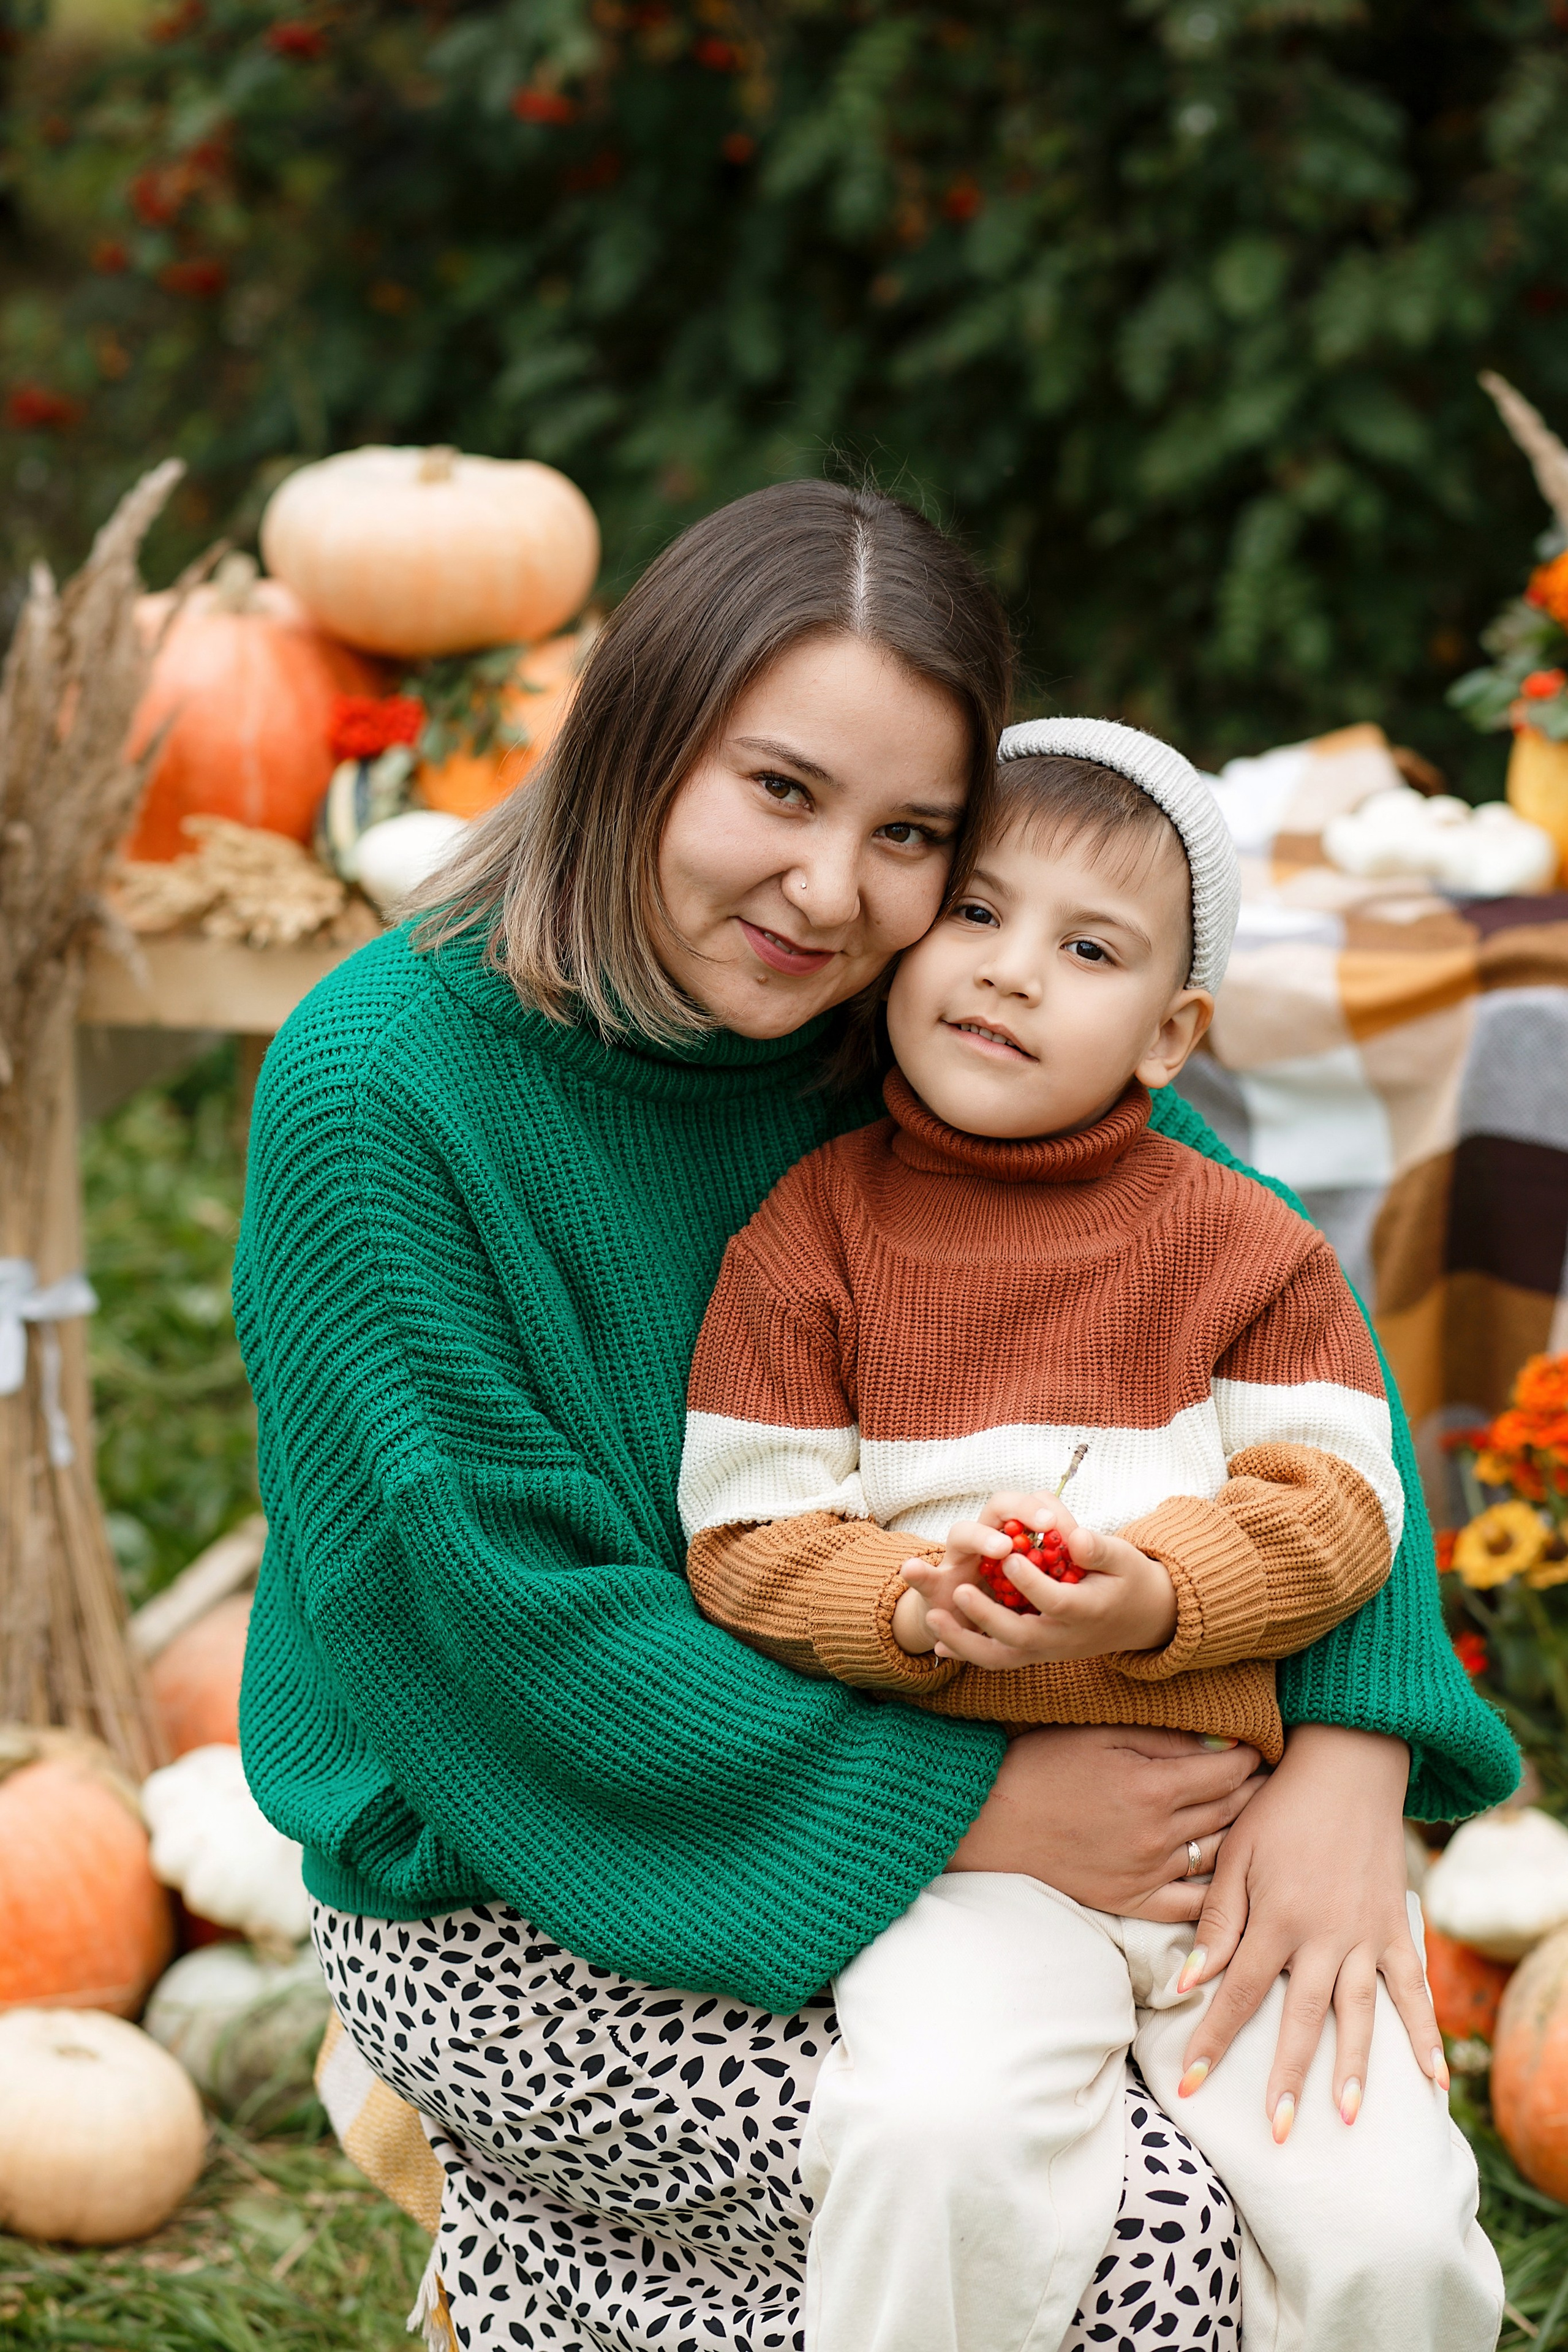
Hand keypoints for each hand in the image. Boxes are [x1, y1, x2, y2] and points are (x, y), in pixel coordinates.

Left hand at [896, 1489, 1176, 1664]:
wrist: (1139, 1619)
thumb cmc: (1127, 1578)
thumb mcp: (1123, 1557)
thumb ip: (1098, 1548)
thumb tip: (1074, 1537)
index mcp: (1088, 1611)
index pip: (1056, 1602)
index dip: (1032, 1582)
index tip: (1009, 1558)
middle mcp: (1065, 1637)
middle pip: (1022, 1636)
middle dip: (988, 1616)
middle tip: (960, 1591)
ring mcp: (1047, 1650)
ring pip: (1002, 1657)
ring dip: (965, 1642)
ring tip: (933, 1618)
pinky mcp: (1035, 1653)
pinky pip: (998, 1660)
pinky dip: (968, 1654)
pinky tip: (939, 1644)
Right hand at [947, 1723, 1264, 1917]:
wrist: (991, 1820)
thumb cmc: (1042, 1764)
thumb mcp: (1100, 1734)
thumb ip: (1163, 1739)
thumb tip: (1221, 1742)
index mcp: (1152, 1786)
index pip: (1228, 1771)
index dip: (1253, 1756)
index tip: (1263, 1746)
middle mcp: (1157, 1835)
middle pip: (1231, 1811)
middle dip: (1257, 1791)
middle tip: (1274, 1778)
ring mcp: (1147, 1873)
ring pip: (1219, 1854)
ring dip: (1245, 1834)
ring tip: (1261, 1818)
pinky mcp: (1131, 1901)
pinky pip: (1192, 1904)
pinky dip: (1218, 1890)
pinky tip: (1234, 1875)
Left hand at [1174, 1723, 1443, 2135]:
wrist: (1346, 1767)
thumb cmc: (1279, 1808)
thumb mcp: (1236, 1855)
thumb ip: (1217, 1922)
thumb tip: (1188, 1981)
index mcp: (1276, 1918)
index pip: (1237, 1995)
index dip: (1213, 2041)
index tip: (1192, 2086)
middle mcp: (1323, 1935)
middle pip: (1301, 2018)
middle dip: (1286, 2078)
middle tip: (1276, 2132)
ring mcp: (1366, 1935)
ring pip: (1360, 2013)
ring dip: (1355, 2068)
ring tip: (1348, 2117)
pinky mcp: (1396, 1928)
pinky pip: (1414, 1989)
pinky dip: (1425, 2033)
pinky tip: (1434, 2080)